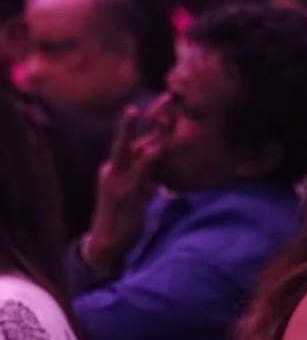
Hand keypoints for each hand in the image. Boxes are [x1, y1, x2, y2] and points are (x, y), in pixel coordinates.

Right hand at [82, 106, 163, 274]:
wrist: (106, 241)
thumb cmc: (124, 211)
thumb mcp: (138, 187)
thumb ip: (147, 170)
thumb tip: (160, 155)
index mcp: (117, 166)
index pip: (135, 139)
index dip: (150, 121)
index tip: (166, 101)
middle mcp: (114, 169)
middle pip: (129, 139)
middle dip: (142, 119)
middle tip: (161, 98)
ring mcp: (117, 181)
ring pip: (132, 153)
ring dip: (141, 133)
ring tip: (149, 114)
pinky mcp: (124, 194)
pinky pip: (138, 175)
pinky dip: (147, 161)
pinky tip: (155, 150)